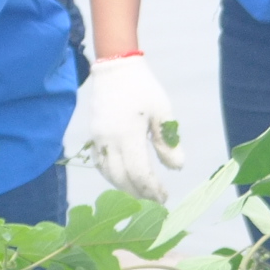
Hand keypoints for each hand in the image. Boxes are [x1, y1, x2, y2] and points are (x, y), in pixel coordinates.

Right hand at [69, 53, 182, 202]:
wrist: (115, 68)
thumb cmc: (143, 88)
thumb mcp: (162, 112)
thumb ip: (168, 142)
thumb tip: (176, 168)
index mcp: (128, 134)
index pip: (139, 173)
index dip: (152, 189)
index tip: (164, 197)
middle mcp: (109, 140)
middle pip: (121, 179)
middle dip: (139, 194)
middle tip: (155, 201)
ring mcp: (98, 138)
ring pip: (108, 174)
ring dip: (124, 187)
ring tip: (142, 193)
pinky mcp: (93, 135)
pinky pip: (99, 163)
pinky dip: (111, 176)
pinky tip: (124, 179)